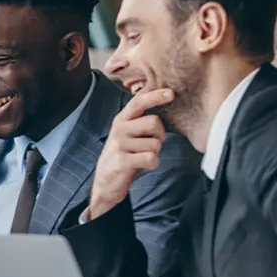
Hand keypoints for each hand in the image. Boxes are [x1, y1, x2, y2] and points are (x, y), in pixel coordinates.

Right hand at [86, 88, 173, 221]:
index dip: (155, 96)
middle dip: (161, 135)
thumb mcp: (128, 135)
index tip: (171, 93)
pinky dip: (152, 164)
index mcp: (121, 120)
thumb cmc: (124, 156)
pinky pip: (151, 158)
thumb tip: (163, 108)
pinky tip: (141, 166)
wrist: (105, 183)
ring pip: (155, 144)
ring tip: (141, 158)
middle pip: (153, 122)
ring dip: (155, 153)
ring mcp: (119, 145)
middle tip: (153, 144)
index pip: (138, 102)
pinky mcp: (122, 161)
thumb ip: (141, 122)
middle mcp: (119, 129)